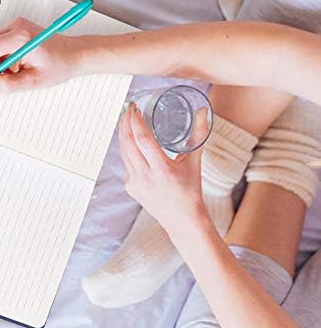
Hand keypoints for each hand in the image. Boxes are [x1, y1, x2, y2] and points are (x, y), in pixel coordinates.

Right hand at [0, 17, 85, 91]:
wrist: (74, 54)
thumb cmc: (60, 64)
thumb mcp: (34, 80)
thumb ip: (9, 84)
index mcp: (21, 37)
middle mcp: (17, 26)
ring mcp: (17, 25)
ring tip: (12, 74)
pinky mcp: (18, 28)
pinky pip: (0, 44)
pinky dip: (2, 58)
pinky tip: (15, 67)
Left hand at [119, 103, 208, 234]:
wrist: (181, 219)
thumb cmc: (190, 190)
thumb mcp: (195, 162)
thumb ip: (199, 135)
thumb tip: (203, 111)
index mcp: (162, 170)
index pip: (143, 140)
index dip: (136, 122)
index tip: (135, 108)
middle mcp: (145, 177)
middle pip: (128, 143)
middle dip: (125, 122)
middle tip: (129, 108)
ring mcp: (135, 183)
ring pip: (123, 151)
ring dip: (123, 133)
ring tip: (126, 118)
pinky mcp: (130, 187)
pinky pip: (125, 162)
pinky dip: (126, 147)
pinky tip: (128, 137)